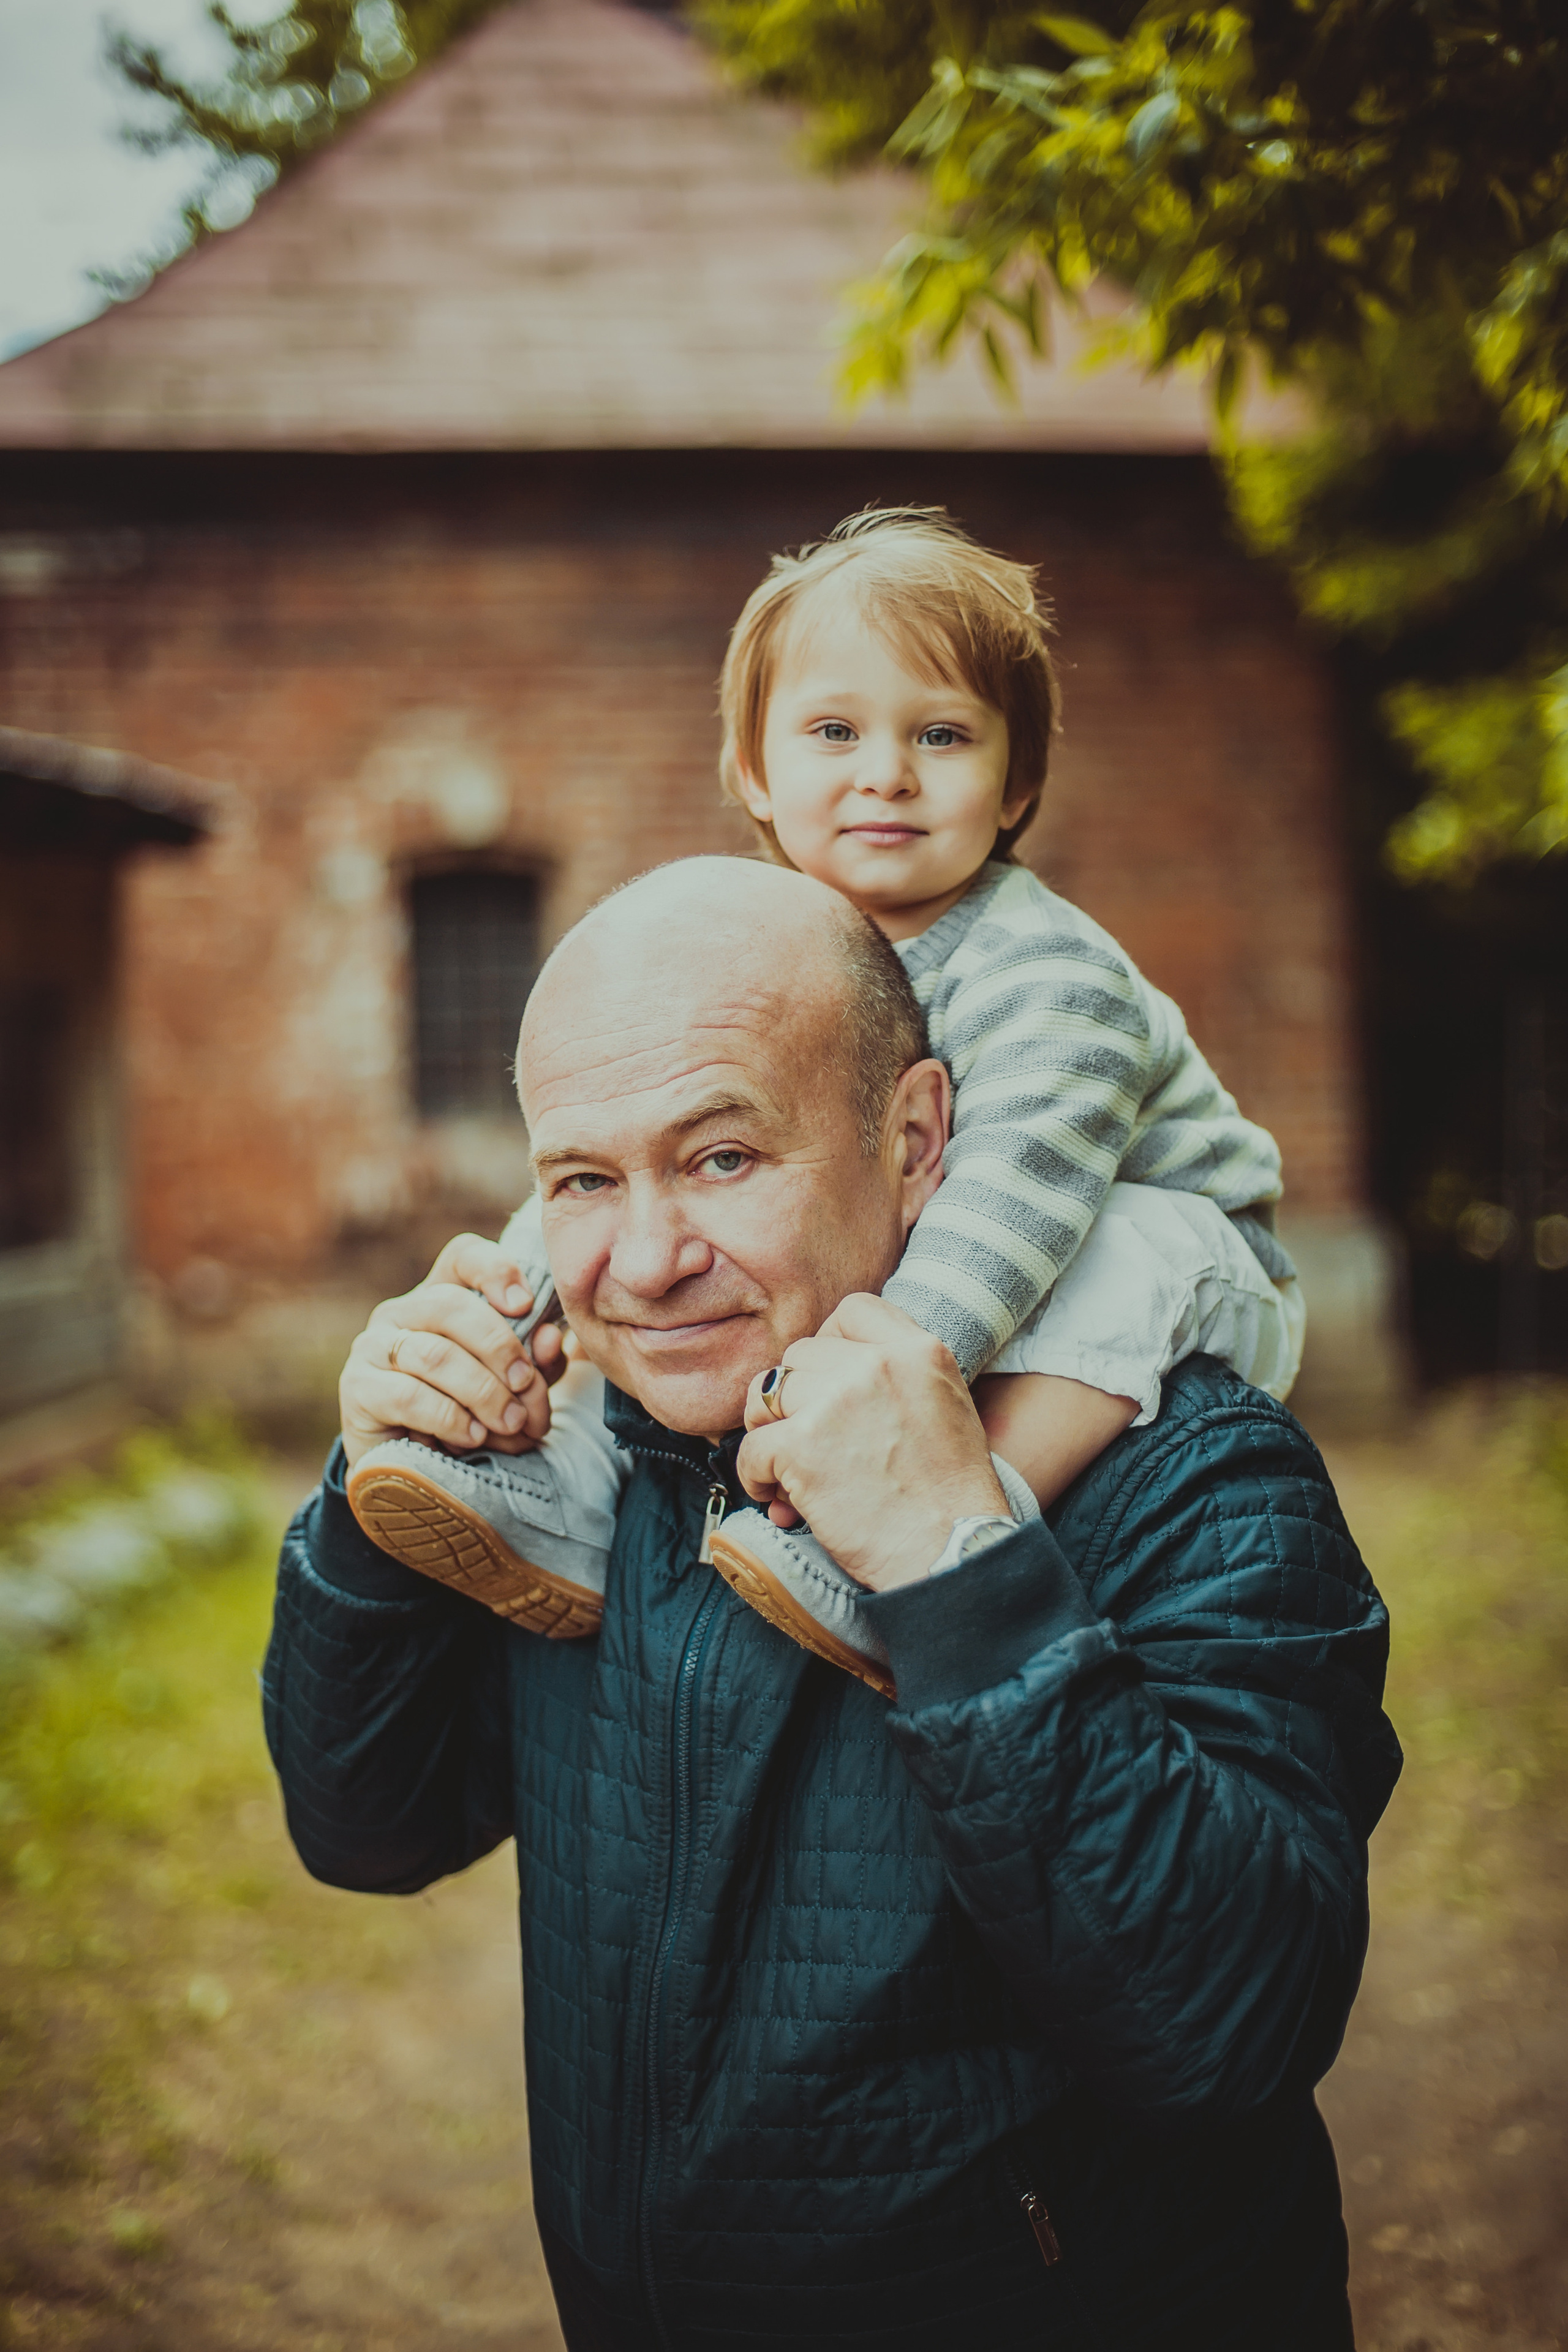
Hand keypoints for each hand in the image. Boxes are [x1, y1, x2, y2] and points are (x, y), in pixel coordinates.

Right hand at [338, 1232, 566, 1468]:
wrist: (413, 1474)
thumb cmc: (472, 1417)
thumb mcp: (513, 1388)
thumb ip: (537, 1363)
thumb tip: (549, 1340)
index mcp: (441, 1298)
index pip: (463, 1256)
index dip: (496, 1270)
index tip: (525, 1304)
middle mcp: (401, 1313)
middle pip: (450, 1304)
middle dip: (499, 1346)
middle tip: (525, 1384)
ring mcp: (373, 1347)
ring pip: (434, 1355)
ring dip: (483, 1391)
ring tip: (509, 1421)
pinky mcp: (358, 1389)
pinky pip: (409, 1396)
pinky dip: (451, 1417)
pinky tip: (473, 1436)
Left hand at [735, 1294, 1008, 1591]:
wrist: (950, 1554)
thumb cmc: (950, 1497)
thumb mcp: (946, 1407)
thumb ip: (898, 1374)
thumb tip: (828, 1371)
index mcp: (919, 1350)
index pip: (852, 1311)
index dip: (829, 1345)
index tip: (825, 1381)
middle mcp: (877, 1364)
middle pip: (801, 1354)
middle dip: (794, 1396)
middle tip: (802, 1437)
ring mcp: (836, 1401)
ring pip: (768, 1393)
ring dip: (768, 1432)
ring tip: (786, 1469)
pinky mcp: (801, 1444)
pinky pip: (751, 1447)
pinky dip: (756, 1476)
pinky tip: (779, 1499)